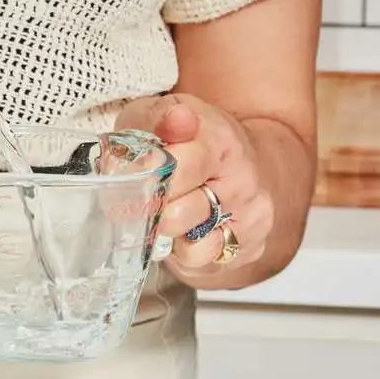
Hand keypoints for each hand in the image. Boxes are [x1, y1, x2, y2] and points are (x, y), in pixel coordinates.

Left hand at [114, 94, 274, 283]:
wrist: (238, 162)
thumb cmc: (186, 140)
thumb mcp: (161, 114)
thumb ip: (160, 117)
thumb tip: (176, 120)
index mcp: (221, 142)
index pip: (181, 166)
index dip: (147, 177)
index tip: (129, 179)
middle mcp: (243, 181)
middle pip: (181, 212)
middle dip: (150, 210)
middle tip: (137, 202)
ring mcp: (250, 217)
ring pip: (195, 245)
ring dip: (167, 236)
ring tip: (161, 216)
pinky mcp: (249, 248)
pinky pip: (203, 264)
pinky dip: (182, 254)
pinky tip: (180, 233)